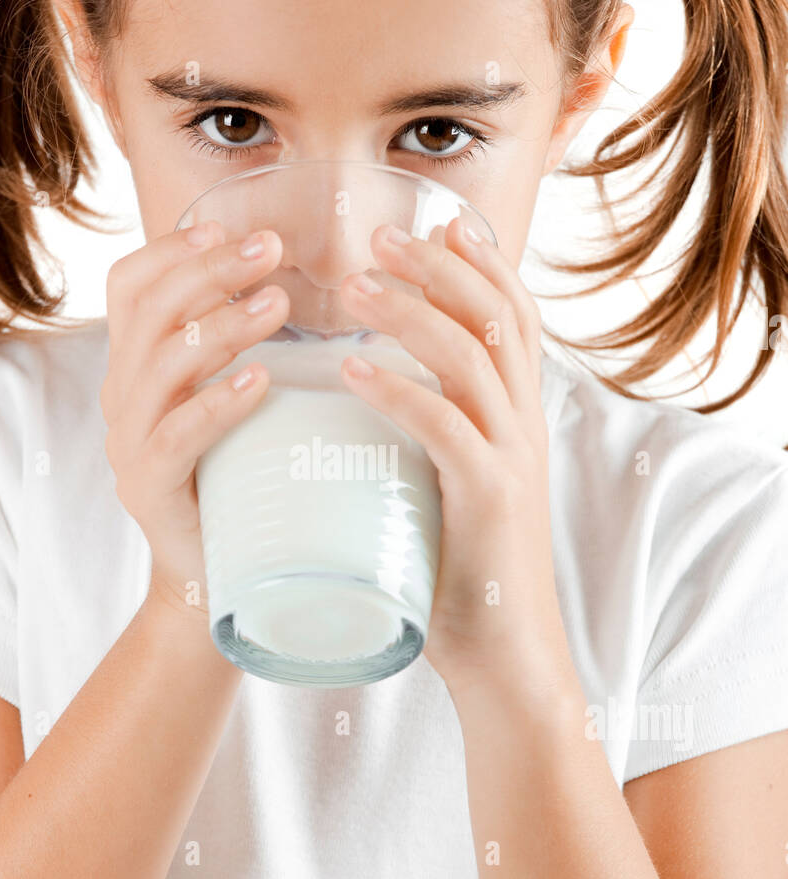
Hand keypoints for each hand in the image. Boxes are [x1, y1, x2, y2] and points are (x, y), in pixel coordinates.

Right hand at [100, 223, 288, 615]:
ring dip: (223, 325)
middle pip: (150, 313)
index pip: (130, 286)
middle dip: (209, 272)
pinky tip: (261, 380)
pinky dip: (219, 402)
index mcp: (138, 367)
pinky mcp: (148, 488)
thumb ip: (246, 349)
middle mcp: (123, 397)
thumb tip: (305, 279)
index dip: (171, 251)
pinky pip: (178, 435)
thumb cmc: (240, 479)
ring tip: (280, 304)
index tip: (223, 224)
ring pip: (163, 365)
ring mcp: (129, 444)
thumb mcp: (235, 402)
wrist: (219, 576)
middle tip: (271, 249)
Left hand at [338, 217, 575, 700]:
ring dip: (412, 311)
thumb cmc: (464, 574)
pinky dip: (399, 389)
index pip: (513, 318)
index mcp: (519, 419)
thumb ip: (433, 441)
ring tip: (357, 284)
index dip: (481, 265)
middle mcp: (524, 427)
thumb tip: (374, 403)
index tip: (439, 224)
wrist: (505, 654)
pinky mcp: (488, 499)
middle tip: (381, 233)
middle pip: (496, 318)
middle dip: (441, 266)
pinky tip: (353, 366)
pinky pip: (444, 427)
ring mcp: (510, 460)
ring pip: (472, 359)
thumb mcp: (455, 489)